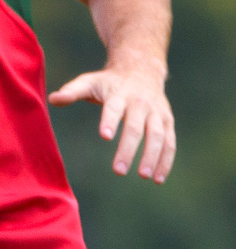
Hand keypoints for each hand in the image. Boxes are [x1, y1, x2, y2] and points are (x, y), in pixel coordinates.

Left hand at [48, 59, 174, 182]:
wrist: (142, 69)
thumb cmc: (110, 81)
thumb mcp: (90, 81)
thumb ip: (72, 91)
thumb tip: (54, 99)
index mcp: (120, 95)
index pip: (114, 109)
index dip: (110, 121)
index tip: (105, 136)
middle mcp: (141, 104)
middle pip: (137, 128)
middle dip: (129, 149)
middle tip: (118, 170)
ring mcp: (157, 113)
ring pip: (158, 137)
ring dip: (152, 157)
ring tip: (144, 177)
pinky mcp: (168, 122)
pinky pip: (170, 143)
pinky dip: (166, 161)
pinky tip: (158, 179)